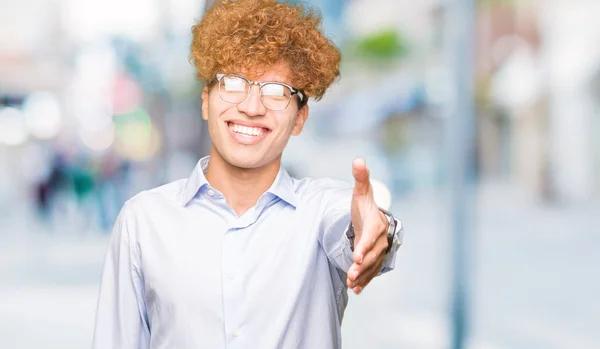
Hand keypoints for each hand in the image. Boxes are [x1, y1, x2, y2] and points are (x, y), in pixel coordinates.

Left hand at [346, 158, 388, 293]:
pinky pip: (372, 271)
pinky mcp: (376, 259)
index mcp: (377, 224)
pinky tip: (356, 289)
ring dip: (363, 275)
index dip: (364, 246)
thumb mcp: (360, 192)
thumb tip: (358, 160)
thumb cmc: (365, 205)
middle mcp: (381, 239)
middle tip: (351, 274)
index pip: (371, 236)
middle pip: (372, 254)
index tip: (356, 255)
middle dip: (362, 265)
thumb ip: (360, 178)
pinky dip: (365, 281)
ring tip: (351, 283)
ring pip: (372, 265)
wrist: (375, 218)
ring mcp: (380, 251)